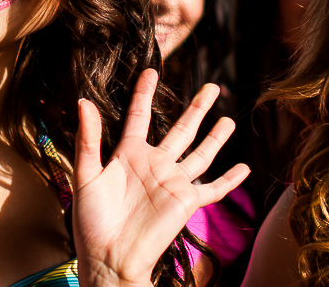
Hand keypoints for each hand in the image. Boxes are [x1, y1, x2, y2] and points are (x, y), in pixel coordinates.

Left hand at [73, 69, 249, 286]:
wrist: (108, 257)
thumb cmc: (91, 221)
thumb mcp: (85, 174)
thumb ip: (88, 139)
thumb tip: (84, 101)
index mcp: (128, 154)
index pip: (140, 115)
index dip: (144, 93)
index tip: (151, 71)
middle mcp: (155, 164)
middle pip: (181, 128)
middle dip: (197, 108)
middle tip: (211, 87)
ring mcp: (173, 182)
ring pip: (200, 153)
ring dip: (215, 137)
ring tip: (229, 119)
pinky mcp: (186, 202)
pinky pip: (213, 188)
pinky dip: (229, 180)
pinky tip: (244, 168)